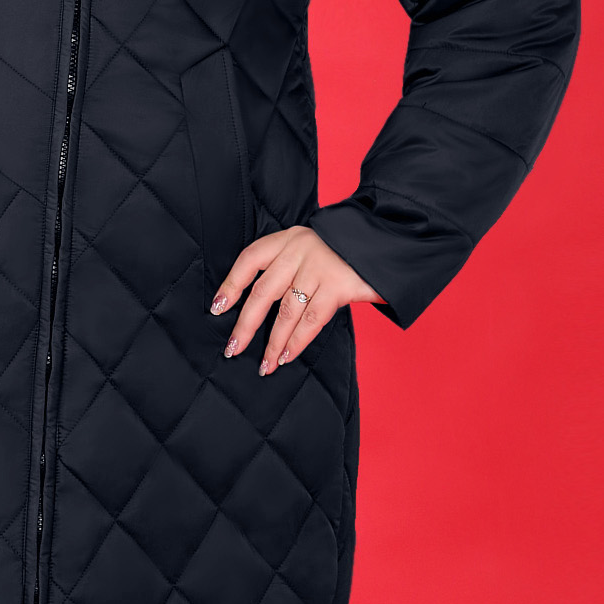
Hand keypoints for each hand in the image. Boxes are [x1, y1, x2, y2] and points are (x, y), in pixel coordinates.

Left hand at [209, 226, 386, 376]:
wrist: (386, 241)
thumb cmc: (342, 251)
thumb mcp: (309, 247)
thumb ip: (287, 268)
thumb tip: (257, 308)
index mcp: (288, 239)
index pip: (249, 260)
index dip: (231, 285)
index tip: (217, 309)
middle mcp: (299, 250)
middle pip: (263, 292)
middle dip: (246, 324)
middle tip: (233, 348)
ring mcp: (319, 267)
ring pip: (287, 311)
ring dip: (273, 342)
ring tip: (265, 364)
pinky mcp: (339, 286)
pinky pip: (311, 320)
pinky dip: (297, 341)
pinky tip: (287, 356)